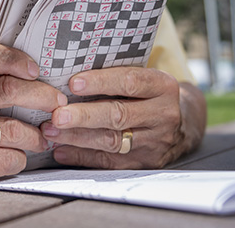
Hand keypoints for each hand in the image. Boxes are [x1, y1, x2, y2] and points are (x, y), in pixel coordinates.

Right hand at [0, 42, 66, 187]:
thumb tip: (33, 69)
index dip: (13, 58)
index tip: (35, 69)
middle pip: (6, 90)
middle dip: (41, 95)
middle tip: (58, 102)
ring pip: (13, 129)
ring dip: (36, 134)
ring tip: (43, 135)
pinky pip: (7, 158)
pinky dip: (20, 157)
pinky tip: (18, 155)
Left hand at [40, 67, 205, 168]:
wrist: (183, 122)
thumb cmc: (149, 93)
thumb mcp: (144, 77)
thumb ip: (116, 74)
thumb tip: (69, 71)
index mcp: (162, 86)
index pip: (130, 82)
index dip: (100, 82)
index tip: (73, 83)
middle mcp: (162, 114)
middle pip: (118, 115)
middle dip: (83, 116)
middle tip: (56, 115)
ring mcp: (155, 142)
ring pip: (111, 141)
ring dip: (76, 137)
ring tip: (51, 131)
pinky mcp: (145, 163)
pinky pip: (109, 162)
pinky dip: (82, 156)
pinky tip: (61, 150)